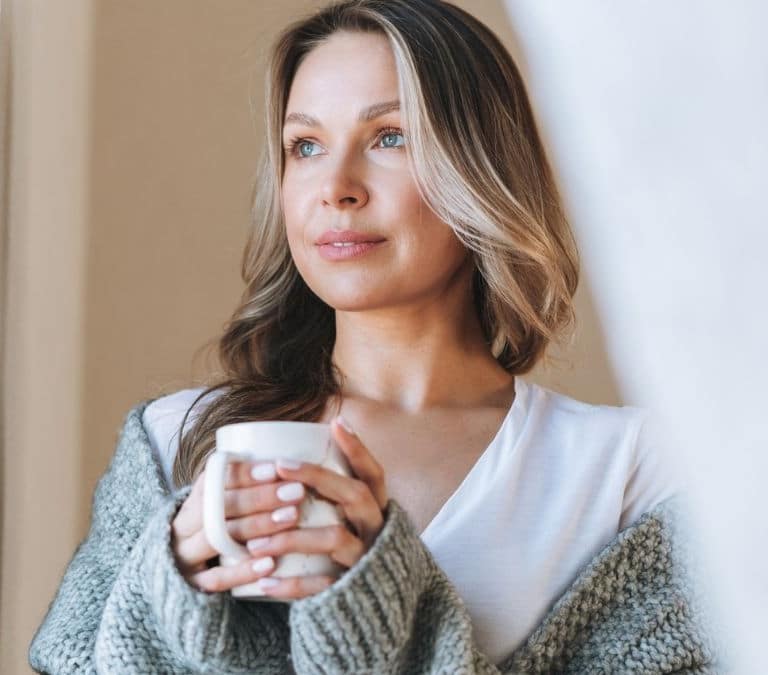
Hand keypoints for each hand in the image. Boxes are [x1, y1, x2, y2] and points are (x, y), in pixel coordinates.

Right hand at [170, 458, 308, 592]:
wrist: (177, 572)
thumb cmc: (218, 526)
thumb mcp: (223, 502)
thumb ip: (249, 483)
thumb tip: (293, 452)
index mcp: (194, 498)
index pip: (215, 478)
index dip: (245, 473)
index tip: (277, 468)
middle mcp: (185, 524)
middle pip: (220, 506)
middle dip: (260, 497)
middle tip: (296, 492)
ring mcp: (186, 555)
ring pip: (219, 537)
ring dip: (257, 526)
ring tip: (291, 517)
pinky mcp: (192, 585)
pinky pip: (217, 578)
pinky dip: (243, 570)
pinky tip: (270, 563)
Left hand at [244, 416, 387, 599]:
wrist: (372, 610)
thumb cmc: (351, 548)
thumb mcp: (352, 518)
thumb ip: (335, 492)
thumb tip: (307, 443)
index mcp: (377, 507)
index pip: (374, 472)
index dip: (358, 447)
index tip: (335, 422)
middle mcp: (376, 529)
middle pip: (355, 495)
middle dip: (318, 477)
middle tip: (280, 466)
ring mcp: (366, 560)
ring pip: (335, 539)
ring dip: (292, 535)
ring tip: (255, 541)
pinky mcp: (351, 591)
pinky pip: (321, 586)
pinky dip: (291, 585)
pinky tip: (264, 581)